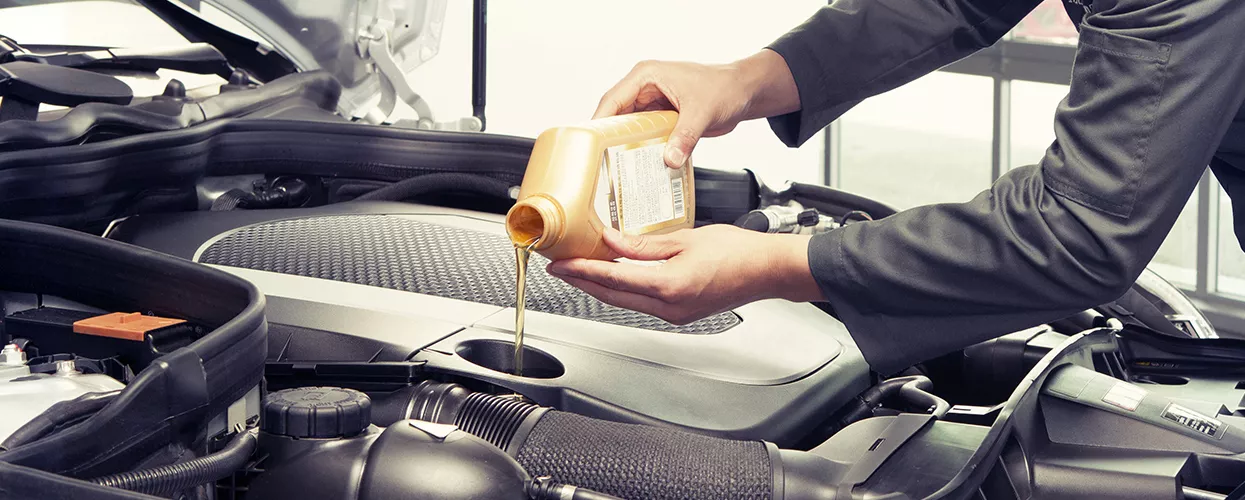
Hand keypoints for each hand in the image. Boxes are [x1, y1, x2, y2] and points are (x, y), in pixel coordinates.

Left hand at [546, 225, 823, 324]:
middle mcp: (669, 307)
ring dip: (602, 287)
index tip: (561, 263)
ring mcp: (675, 314)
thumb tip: (612, 241)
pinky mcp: (681, 313)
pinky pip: (643, 303)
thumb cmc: (738, 252)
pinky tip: (615, 277)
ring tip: (581, 270)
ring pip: (626, 302)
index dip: (582, 270)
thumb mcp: (686, 239)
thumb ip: (644, 244)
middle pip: (613, 296)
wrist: (767, 270)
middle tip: (560, 268)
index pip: (613, 279)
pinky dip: (624, 290)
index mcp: (669, 286)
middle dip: (583, 282)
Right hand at [594, 50, 800, 167]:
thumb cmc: (724, 88)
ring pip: (628, 128)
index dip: (598, 123)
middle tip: (599, 164)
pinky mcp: (661, 118)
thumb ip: (685, 136)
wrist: (743, 92)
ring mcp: (652, 104)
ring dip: (624, 147)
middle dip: (608, 139)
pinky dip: (641, 150)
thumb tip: (669, 159)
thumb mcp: (702, 112)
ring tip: (615, 170)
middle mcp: (644, 88)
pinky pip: (644, 136)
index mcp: (646, 76)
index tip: (588, 146)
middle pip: (615, 116)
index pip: (612, 100)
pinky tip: (638, 167)